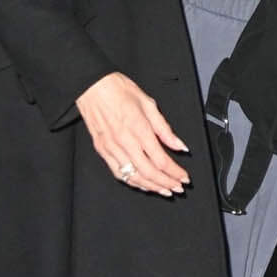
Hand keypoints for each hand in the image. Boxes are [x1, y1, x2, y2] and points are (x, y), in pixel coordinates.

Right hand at [76, 72, 190, 195]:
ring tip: (164, 190)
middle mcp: (125, 141)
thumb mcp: (149, 104)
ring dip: (151, 187)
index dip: (175, 172)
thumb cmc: (119, 90)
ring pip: (133, 176)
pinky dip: (132, 182)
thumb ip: (165, 129)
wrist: (91, 86)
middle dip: (166, 183)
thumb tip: (180, 146)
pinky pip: (118, 173)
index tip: (184, 177)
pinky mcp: (102, 150)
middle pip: (149, 172)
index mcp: (139, 128)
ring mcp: (111, 148)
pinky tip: (142, 184)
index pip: (161, 159)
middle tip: (178, 188)